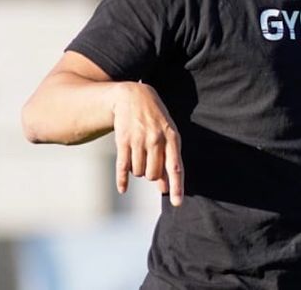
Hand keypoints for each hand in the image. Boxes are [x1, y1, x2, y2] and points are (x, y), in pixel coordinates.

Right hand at [111, 82, 183, 206]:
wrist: (133, 96)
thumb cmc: (155, 118)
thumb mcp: (167, 134)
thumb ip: (168, 159)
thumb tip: (166, 187)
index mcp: (172, 137)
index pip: (175, 167)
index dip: (177, 187)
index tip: (177, 203)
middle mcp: (156, 140)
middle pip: (154, 174)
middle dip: (151, 175)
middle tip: (149, 164)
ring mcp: (139, 140)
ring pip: (139, 172)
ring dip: (138, 171)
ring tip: (139, 157)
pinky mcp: (123, 141)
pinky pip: (123, 167)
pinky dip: (122, 180)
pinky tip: (123, 188)